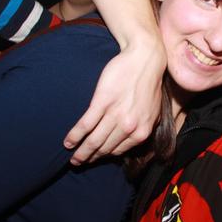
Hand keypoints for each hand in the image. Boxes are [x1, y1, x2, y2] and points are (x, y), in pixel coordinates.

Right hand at [63, 40, 164, 164]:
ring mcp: (115, 115)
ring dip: (81, 152)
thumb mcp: (154, 111)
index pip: (118, 151)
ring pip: (94, 141)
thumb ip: (145, 127)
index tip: (94, 158)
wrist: (144, 58)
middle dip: (90, 158)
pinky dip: (75, 136)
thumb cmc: (148, 83)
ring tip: (72, 157)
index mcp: (142, 131)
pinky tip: (67, 142)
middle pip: (104, 149)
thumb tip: (136, 139)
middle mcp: (129, 127)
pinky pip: (86, 125)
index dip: (103, 156)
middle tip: (78, 162)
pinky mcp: (102, 102)